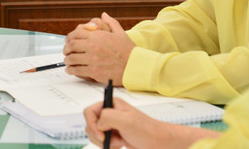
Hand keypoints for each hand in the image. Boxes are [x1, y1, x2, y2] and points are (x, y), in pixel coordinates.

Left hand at [63, 13, 135, 84]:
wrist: (135, 66)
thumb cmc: (129, 51)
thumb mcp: (120, 33)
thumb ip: (110, 22)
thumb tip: (103, 15)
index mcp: (98, 36)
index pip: (77, 33)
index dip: (70, 37)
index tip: (69, 40)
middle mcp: (93, 47)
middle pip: (71, 45)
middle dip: (66, 49)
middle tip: (66, 51)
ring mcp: (92, 59)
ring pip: (72, 59)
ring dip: (67, 60)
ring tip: (67, 61)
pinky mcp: (94, 72)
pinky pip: (77, 70)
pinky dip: (71, 70)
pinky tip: (70, 70)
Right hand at [84, 98, 218, 148]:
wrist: (159, 143)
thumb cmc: (147, 130)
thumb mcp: (126, 120)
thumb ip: (107, 117)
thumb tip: (98, 124)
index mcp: (111, 104)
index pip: (89, 112)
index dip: (92, 124)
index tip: (101, 134)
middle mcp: (110, 113)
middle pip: (90, 125)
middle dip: (99, 136)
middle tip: (112, 139)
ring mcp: (112, 125)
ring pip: (95, 135)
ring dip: (105, 142)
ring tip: (119, 142)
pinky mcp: (114, 135)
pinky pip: (102, 142)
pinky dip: (108, 146)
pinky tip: (120, 145)